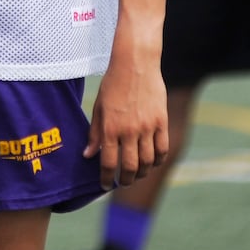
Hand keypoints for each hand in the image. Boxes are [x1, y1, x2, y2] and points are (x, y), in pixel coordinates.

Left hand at [83, 61, 168, 190]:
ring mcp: (147, 127)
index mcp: (110, 127)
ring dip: (142, 173)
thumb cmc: (113, 84)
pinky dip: (157, 161)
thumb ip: (95, 133)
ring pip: (148, 162)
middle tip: (122, 182)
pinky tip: (152, 162)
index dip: (106, 178)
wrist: (135, 63)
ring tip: (136, 174)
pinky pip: (162, 149)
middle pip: (130, 167)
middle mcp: (129, 130)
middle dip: (125, 180)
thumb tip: (88, 155)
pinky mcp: (161, 122)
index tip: (105, 185)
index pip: (108, 162)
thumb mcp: (99, 106)